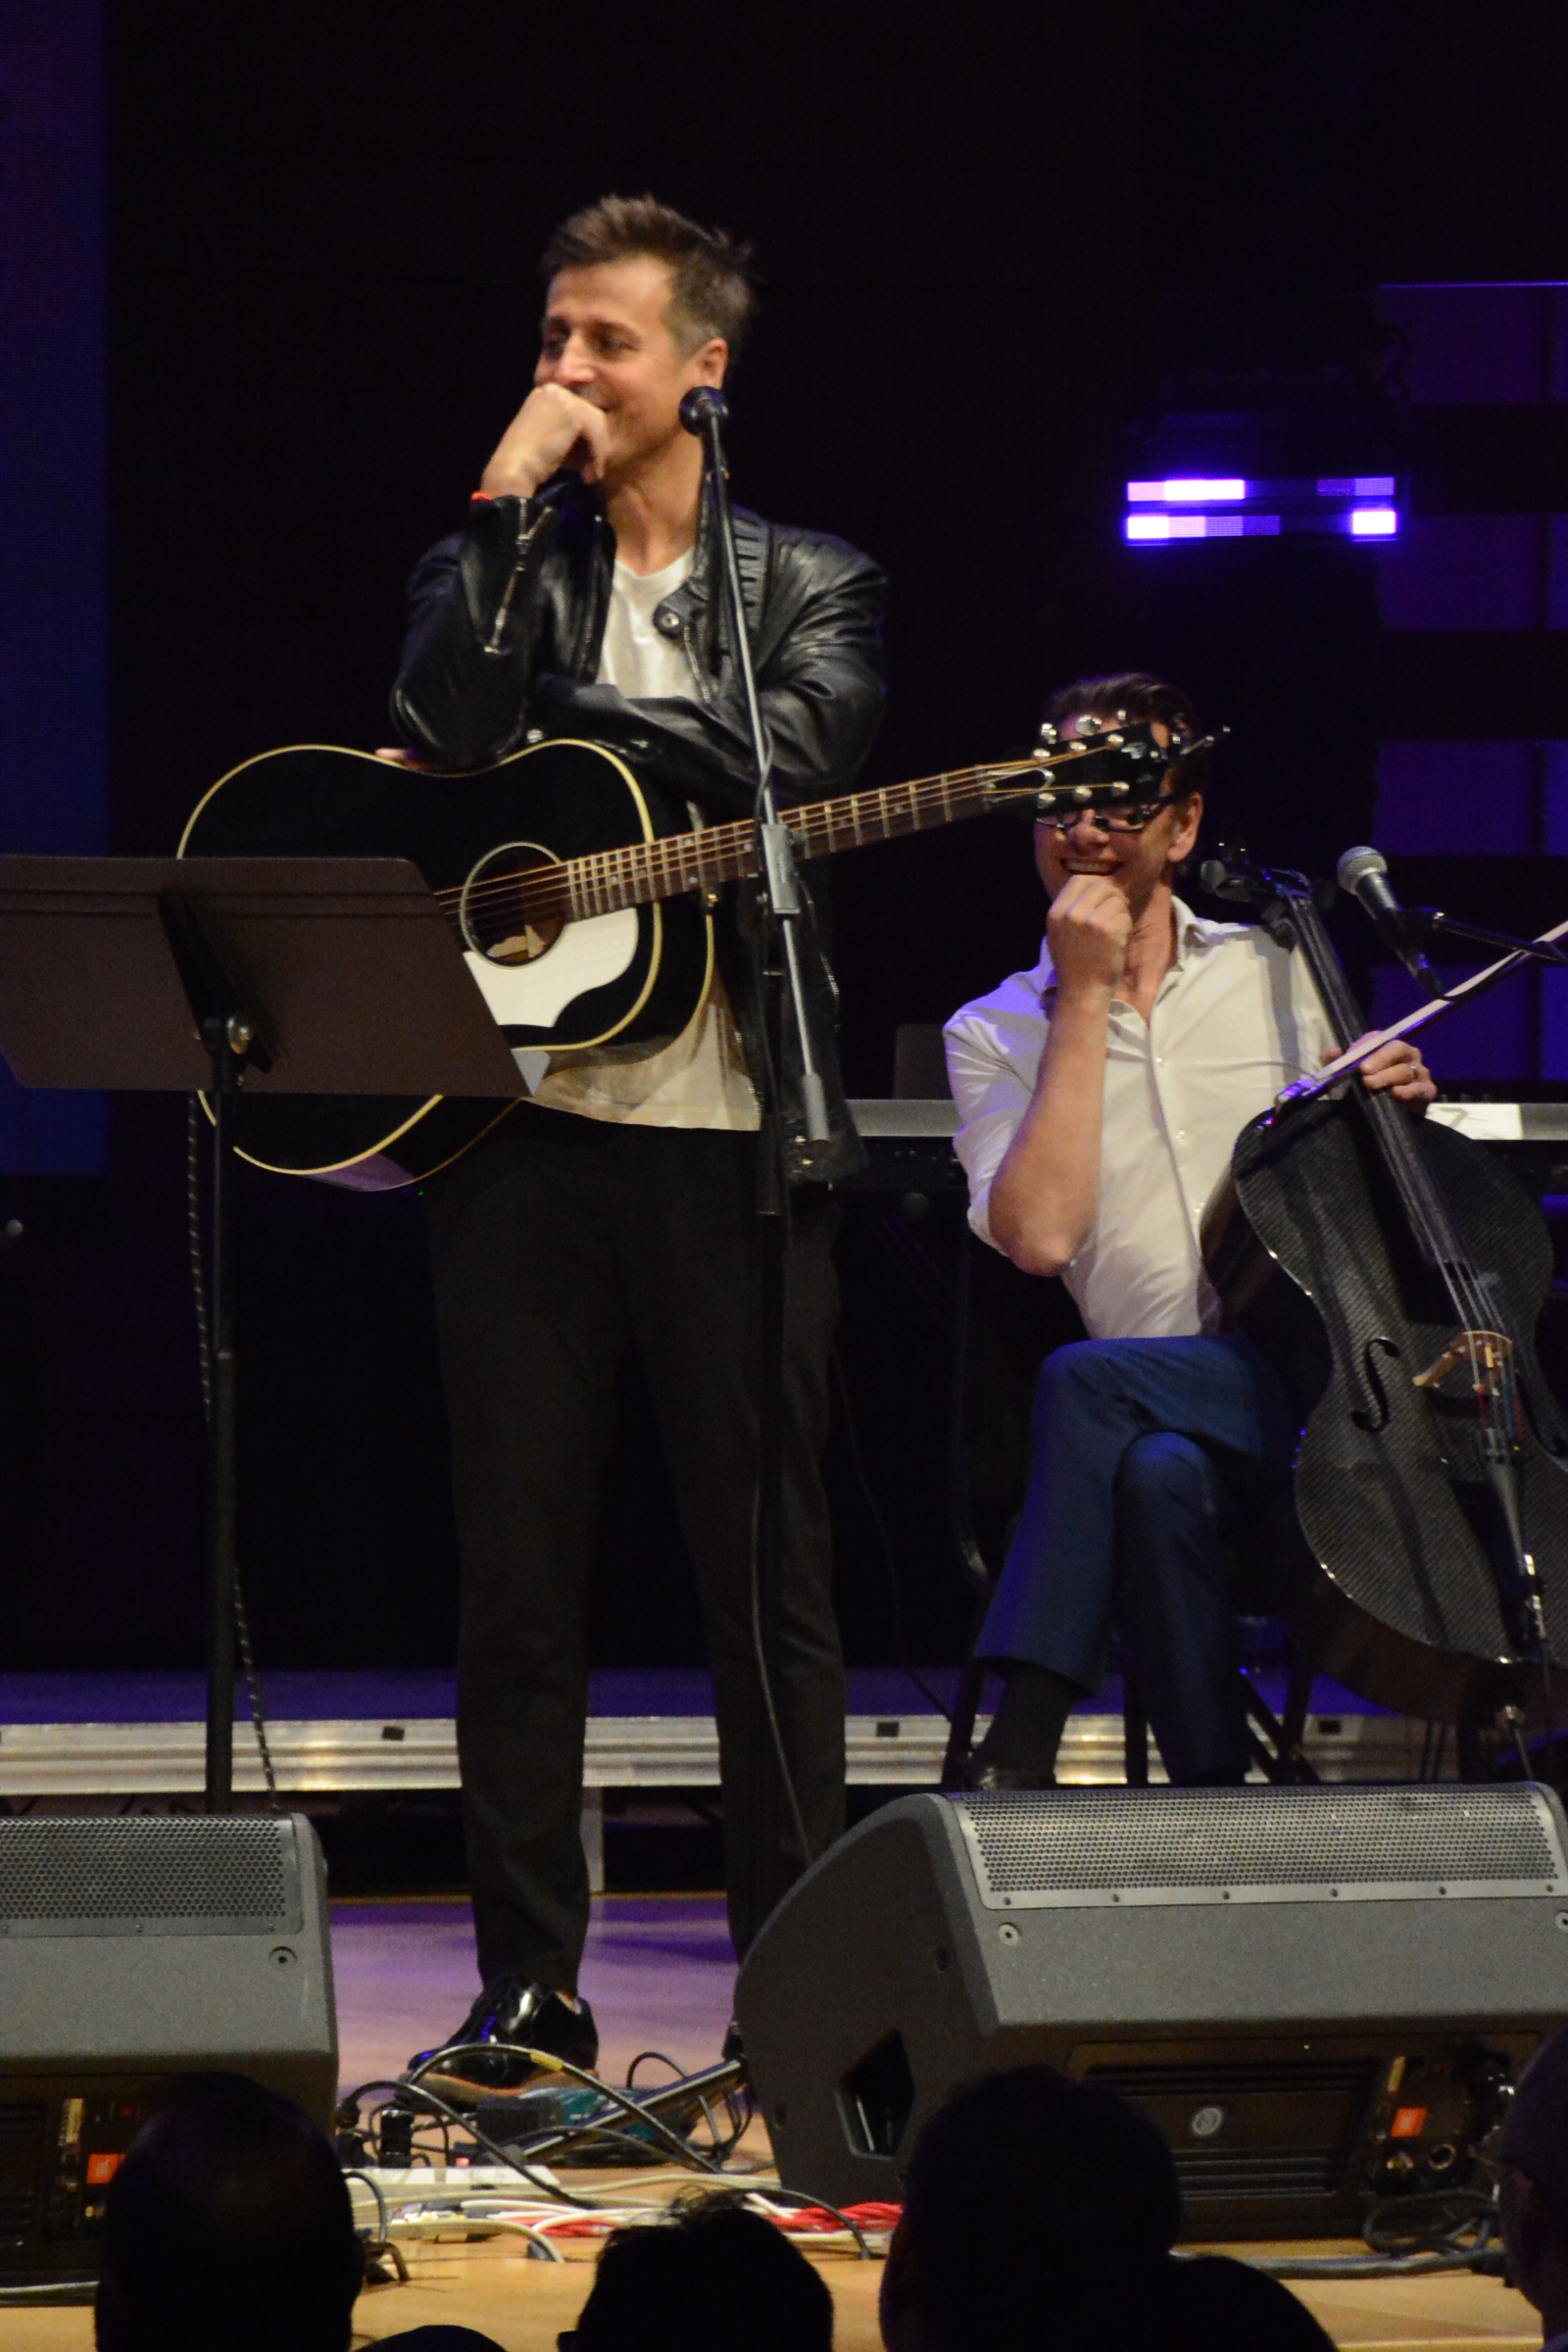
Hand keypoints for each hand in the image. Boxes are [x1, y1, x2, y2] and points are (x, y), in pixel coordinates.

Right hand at [479, 384, 610, 497]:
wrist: (513, 468)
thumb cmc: (527, 460)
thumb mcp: (549, 437)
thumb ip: (569, 430)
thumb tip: (598, 437)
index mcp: (545, 393)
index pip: (579, 411)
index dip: (585, 439)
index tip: (582, 464)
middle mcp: (555, 390)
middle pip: (590, 416)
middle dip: (593, 446)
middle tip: (591, 472)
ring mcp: (563, 399)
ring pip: (596, 425)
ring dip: (597, 453)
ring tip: (591, 476)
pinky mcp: (572, 413)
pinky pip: (596, 434)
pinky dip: (597, 456)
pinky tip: (591, 475)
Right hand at [1047, 873, 1133, 997]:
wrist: (1082, 992)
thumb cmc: (1073, 965)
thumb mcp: (1059, 934)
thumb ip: (1070, 910)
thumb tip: (1093, 886)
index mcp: (1056, 913)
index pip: (1077, 880)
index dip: (1095, 883)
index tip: (1104, 895)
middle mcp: (1071, 914)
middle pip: (1100, 885)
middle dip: (1113, 895)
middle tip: (1118, 909)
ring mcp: (1090, 921)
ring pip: (1115, 900)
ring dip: (1121, 912)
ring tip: (1116, 930)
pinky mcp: (1109, 930)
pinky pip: (1125, 916)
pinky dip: (1127, 926)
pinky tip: (1120, 939)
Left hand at [1331, 1033, 1435, 1113]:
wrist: (1379, 1118)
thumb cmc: (1360, 1091)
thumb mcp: (1342, 1077)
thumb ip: (1334, 1062)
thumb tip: (1333, 1052)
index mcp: (1387, 1046)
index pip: (1379, 1038)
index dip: (1367, 1045)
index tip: (1353, 1056)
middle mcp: (1407, 1054)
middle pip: (1397, 1049)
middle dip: (1380, 1059)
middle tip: (1364, 1071)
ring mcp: (1419, 1072)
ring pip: (1405, 1070)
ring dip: (1387, 1077)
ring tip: (1371, 1085)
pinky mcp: (1427, 1091)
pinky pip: (1421, 1088)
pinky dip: (1409, 1091)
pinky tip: (1397, 1094)